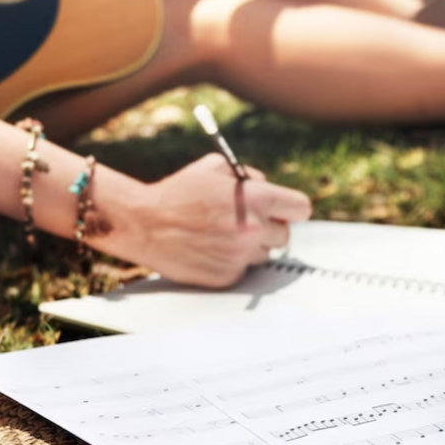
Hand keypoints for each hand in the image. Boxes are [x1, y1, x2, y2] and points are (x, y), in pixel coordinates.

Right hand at [120, 154, 312, 287]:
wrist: (144, 223)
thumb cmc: (178, 191)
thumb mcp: (216, 167)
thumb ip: (249, 176)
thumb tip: (266, 187)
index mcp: (257, 199)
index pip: (300, 208)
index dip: (291, 208)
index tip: (284, 210)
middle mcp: (254, 230)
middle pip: (284, 235)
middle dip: (269, 227)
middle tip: (247, 222)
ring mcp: (240, 256)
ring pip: (264, 254)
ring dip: (251, 246)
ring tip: (223, 234)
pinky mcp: (227, 276)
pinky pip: (242, 270)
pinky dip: (231, 261)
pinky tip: (210, 248)